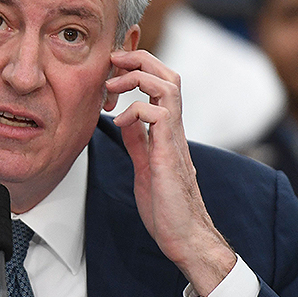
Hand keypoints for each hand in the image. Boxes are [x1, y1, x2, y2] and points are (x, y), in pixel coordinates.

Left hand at [105, 50, 236, 296]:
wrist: (185, 236)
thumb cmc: (167, 207)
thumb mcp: (145, 165)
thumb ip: (138, 141)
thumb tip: (126, 121)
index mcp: (168, 131)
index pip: (162, 82)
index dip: (140, 67)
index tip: (114, 69)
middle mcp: (175, 129)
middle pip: (169, 74)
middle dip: (140, 59)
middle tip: (113, 62)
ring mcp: (173, 140)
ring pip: (168, 86)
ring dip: (136, 78)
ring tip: (112, 86)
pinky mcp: (168, 155)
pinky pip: (158, 116)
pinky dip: (135, 111)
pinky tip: (119, 123)